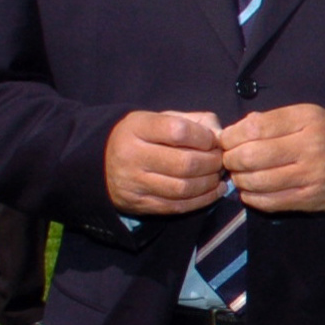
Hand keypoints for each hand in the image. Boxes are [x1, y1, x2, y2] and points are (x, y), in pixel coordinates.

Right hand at [105, 110, 226, 215]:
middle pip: (184, 163)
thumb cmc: (144, 136)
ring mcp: (134, 183)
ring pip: (183, 188)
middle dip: (212, 163)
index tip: (213, 140)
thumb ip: (194, 121)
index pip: (178, 131)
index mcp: (137, 127)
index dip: (204, 137)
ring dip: (209, 183)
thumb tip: (221, 136)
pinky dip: (202, 200)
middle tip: (220, 160)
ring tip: (217, 175)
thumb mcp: (162, 118)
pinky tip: (213, 191)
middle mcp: (131, 155)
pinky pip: (177, 206)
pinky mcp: (138, 204)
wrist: (104, 163)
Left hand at [220, 104, 324, 213]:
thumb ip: (274, 120)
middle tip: (229, 160)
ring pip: (257, 181)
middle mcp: (309, 147)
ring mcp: (310, 176)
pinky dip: (251, 197)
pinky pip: (270, 202)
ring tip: (239, 175)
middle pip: (251, 155)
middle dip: (231, 159)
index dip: (232, 136)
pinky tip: (249, 191)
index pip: (255, 127)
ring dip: (239, 179)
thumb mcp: (309, 116)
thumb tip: (237, 129)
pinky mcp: (310, 200)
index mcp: (307, 120)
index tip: (226, 140)